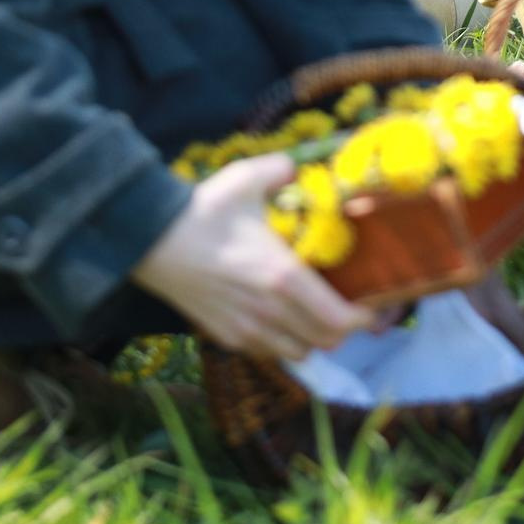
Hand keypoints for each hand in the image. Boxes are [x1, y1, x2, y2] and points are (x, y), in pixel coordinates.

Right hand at [129, 156, 369, 361]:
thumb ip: (283, 170)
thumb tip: (297, 169)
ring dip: (312, 338)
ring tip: (314, 314)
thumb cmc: (204, 211)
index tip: (372, 303)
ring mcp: (247, 330)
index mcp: (284, 277)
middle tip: (346, 305)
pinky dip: (283, 342)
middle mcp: (270, 312)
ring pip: (298, 353)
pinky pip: (269, 353)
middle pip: (325, 342)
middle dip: (342, 328)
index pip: (340, 319)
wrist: (151, 241)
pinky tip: (280, 318)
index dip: (363, 317)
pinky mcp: (225, 337)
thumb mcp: (247, 177)